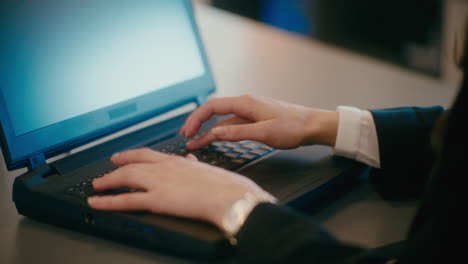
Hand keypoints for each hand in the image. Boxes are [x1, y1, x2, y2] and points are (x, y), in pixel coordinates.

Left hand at [87, 148, 268, 229]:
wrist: (232, 195)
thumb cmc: (226, 185)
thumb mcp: (208, 169)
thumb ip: (195, 164)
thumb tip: (191, 159)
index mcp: (178, 161)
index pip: (148, 155)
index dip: (132, 155)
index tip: (122, 157)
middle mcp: (165, 168)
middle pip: (132, 164)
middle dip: (115, 168)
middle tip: (104, 172)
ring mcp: (159, 182)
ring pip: (125, 177)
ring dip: (108, 182)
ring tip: (97, 187)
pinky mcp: (157, 199)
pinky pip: (126, 199)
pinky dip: (108, 201)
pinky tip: (97, 202)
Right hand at [180, 94, 338, 149]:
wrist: (313, 125)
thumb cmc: (293, 127)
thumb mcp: (264, 133)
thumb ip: (238, 132)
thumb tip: (215, 133)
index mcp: (245, 102)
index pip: (212, 107)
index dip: (196, 118)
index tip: (187, 132)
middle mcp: (245, 104)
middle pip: (214, 111)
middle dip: (198, 123)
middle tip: (186, 136)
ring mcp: (250, 111)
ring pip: (222, 119)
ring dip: (208, 130)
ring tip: (196, 142)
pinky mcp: (255, 119)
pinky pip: (232, 124)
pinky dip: (221, 132)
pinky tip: (216, 139)